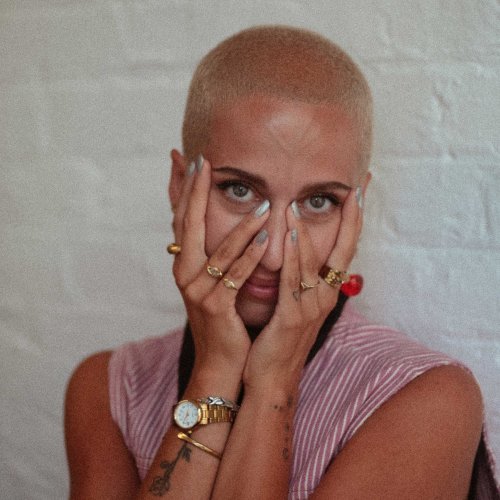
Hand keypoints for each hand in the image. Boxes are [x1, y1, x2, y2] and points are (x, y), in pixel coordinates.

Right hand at [172, 156, 270, 373]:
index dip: (186, 188)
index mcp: (184, 263)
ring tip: (259, 201)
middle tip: (203, 160)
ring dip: (239, 223)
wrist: (220, 359)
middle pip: (189, 224)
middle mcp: (184, 272)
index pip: (182, 217)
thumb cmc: (221, 315)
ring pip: (219, 248)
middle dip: (196, 191)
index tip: (193, 160)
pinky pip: (235, 275)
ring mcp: (197, 289)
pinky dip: (249, 255)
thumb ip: (215, 250)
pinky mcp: (215, 305)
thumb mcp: (212, 279)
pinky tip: (264, 237)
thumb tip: (220, 221)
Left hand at [242, 187, 362, 390]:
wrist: (272, 378)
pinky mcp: (292, 318)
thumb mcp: (295, 304)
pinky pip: (293, 280)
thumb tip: (298, 251)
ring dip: (309, 229)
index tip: (358, 191)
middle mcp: (325, 296)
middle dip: (351, 218)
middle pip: (344, 250)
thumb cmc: (281, 339)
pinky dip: (294, 255)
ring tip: (302, 201)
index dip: (354, 220)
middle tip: (356, 187)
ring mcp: (311, 307)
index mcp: (326, 292)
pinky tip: (291, 232)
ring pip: (315, 261)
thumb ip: (299, 278)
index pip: (345, 248)